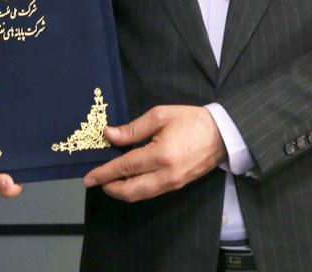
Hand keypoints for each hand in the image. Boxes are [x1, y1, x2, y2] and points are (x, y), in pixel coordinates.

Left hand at [83, 105, 226, 202]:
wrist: (222, 134)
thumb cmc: (191, 120)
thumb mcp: (160, 116)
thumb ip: (133, 129)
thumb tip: (110, 135)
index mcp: (160, 155)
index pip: (125, 167)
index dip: (104, 173)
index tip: (89, 177)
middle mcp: (166, 175)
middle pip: (131, 190)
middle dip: (110, 188)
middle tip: (96, 181)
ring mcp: (173, 184)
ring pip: (141, 195)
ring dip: (122, 191)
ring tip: (109, 181)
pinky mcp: (177, 186)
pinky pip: (151, 192)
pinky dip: (136, 190)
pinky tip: (128, 180)